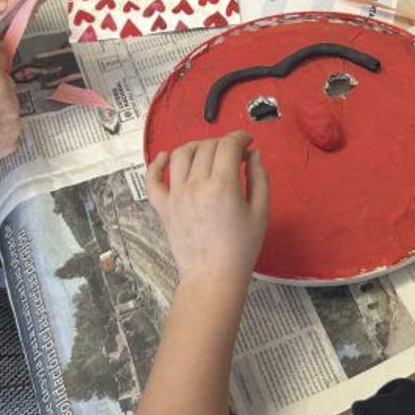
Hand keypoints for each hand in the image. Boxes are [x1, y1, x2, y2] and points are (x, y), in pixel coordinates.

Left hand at [146, 132, 268, 286]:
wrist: (213, 277)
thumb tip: (253, 154)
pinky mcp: (163, 207)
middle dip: (223, 143)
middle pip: (206, 147)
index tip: (247, 141)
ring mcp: (176, 195)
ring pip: (179, 154)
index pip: (228, 145)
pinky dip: (156, 164)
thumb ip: (259, 177)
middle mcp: (196, 185)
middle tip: (234, 153)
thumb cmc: (241, 248)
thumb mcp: (261, 212)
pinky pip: (152, 179)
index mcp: (223, 185)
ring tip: (207, 152)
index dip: (240, 137)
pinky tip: (164, 157)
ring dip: (195, 146)